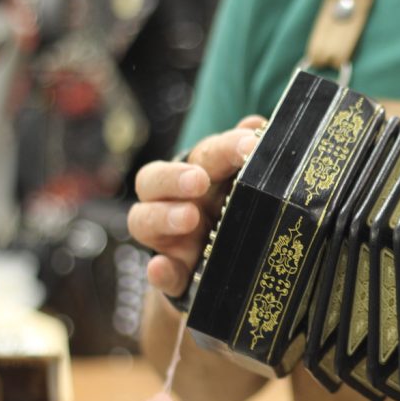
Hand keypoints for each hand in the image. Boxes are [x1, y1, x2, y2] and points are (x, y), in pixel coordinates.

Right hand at [128, 115, 265, 299]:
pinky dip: (159, 272)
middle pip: (153, 180)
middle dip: (174, 177)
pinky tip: (161, 268)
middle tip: (199, 180)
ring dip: (163, 217)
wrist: (227, 269)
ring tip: (189, 218)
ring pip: (143, 221)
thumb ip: (247, 155)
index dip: (223, 148)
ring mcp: (167, 240)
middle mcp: (172, 202)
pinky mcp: (172, 275)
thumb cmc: (232, 212)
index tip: (248, 145)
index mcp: (196, 174)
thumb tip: (256, 125)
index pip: (200, 154)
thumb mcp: (242, 183)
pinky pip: (160, 274)